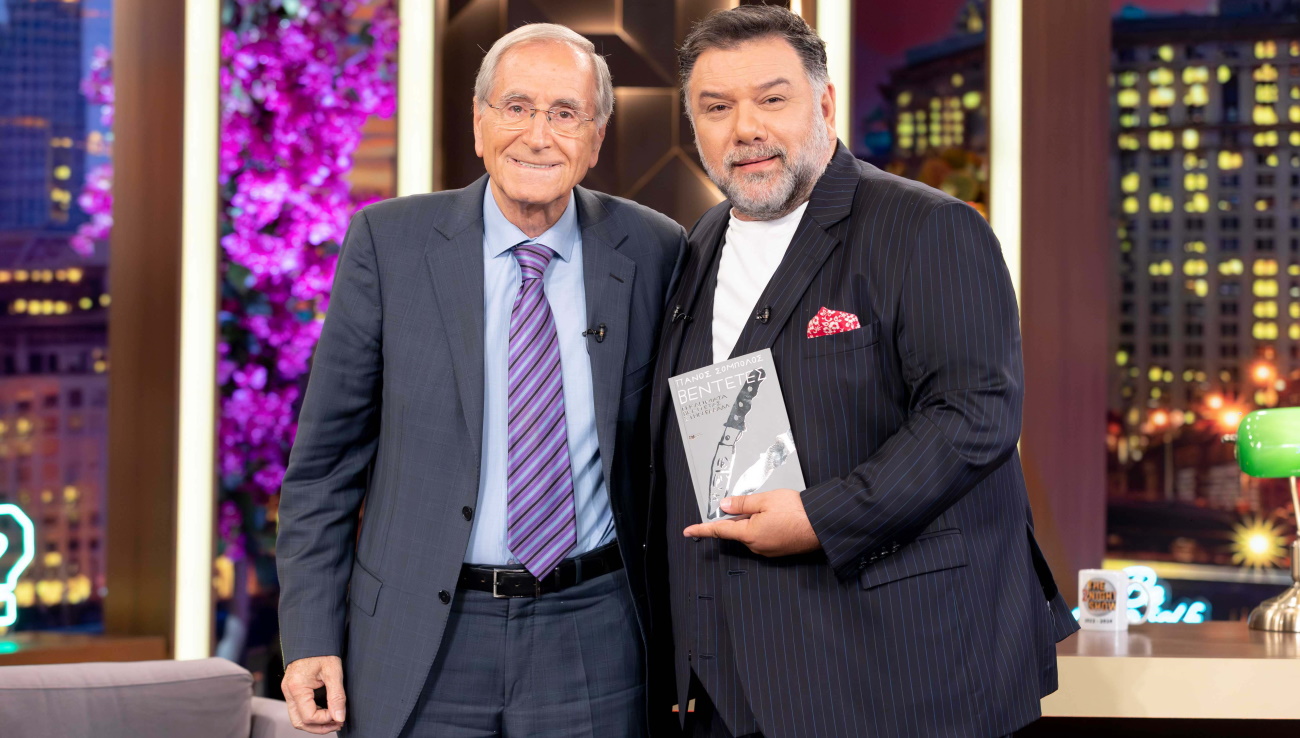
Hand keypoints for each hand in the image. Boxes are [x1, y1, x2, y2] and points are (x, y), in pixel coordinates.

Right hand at [282, 655, 345, 733]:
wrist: (312, 637)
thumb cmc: (322, 651)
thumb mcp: (334, 672)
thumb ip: (337, 696)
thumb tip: (339, 718)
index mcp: (296, 687)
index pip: (309, 716)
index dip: (325, 720)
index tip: (339, 715)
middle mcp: (288, 691)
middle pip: (300, 722)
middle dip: (319, 727)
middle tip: (338, 724)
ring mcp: (288, 691)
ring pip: (298, 718)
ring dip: (315, 723)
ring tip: (334, 720)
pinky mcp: (292, 690)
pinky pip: (299, 709)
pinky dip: (312, 715)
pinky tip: (326, 711)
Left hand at [683, 489, 820, 555]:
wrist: (823, 525)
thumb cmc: (797, 512)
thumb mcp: (765, 500)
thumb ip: (741, 504)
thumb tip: (723, 507)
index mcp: (749, 534)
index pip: (719, 531)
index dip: (702, 529)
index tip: (687, 531)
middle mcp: (756, 546)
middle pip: (738, 530)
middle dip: (742, 516)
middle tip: (759, 503)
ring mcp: (768, 551)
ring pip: (752, 533)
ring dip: (755, 520)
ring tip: (775, 508)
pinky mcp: (779, 551)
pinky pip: (764, 537)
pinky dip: (765, 526)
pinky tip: (779, 517)